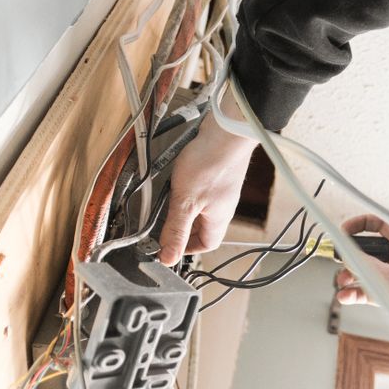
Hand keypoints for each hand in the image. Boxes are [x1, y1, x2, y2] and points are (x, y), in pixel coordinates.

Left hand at [158, 105, 256, 264]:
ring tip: (168, 197)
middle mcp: (223, 206)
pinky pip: (200, 189)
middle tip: (162, 221)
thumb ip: (175, 230)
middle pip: (202, 226)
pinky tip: (177, 178)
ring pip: (200, 207)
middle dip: (182, 226)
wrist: (226, 131)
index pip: (206, 244)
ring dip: (183, 205)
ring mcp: (221, 189)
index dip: (187, 248)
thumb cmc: (211, 163)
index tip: (169, 245)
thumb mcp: (185, 202)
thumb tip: (168, 258)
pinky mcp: (217, 173)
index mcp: (219, 219)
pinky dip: (187, 188)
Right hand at [337, 215, 388, 383]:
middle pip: (369, 250)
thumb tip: (345, 253)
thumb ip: (364, 264)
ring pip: (367, 271)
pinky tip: (345, 296)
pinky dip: (356, 292)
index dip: (359, 225)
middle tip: (339, 262)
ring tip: (342, 283)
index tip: (342, 232)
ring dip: (351, 276)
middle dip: (351, 256)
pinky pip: (369, 289)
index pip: (379, 226)